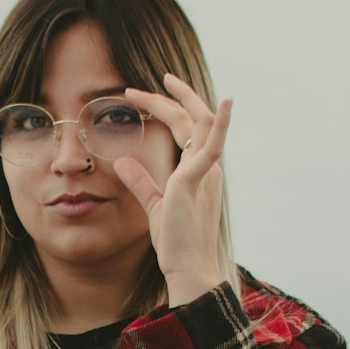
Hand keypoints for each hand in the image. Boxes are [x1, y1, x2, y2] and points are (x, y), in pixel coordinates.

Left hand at [114, 73, 232, 305]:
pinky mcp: (198, 180)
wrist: (188, 269)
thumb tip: (123, 160)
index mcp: (198, 171)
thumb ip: (141, 181)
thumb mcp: (154, 205)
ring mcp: (205, 172)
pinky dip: (221, 124)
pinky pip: (213, 146)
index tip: (146, 97)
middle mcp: (207, 167)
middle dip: (175, 97)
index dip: (168, 110)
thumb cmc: (176, 243)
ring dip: (184, 99)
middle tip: (155, 80)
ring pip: (201, 123)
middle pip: (194, 119)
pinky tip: (226, 104)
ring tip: (165, 81)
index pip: (186, 130)